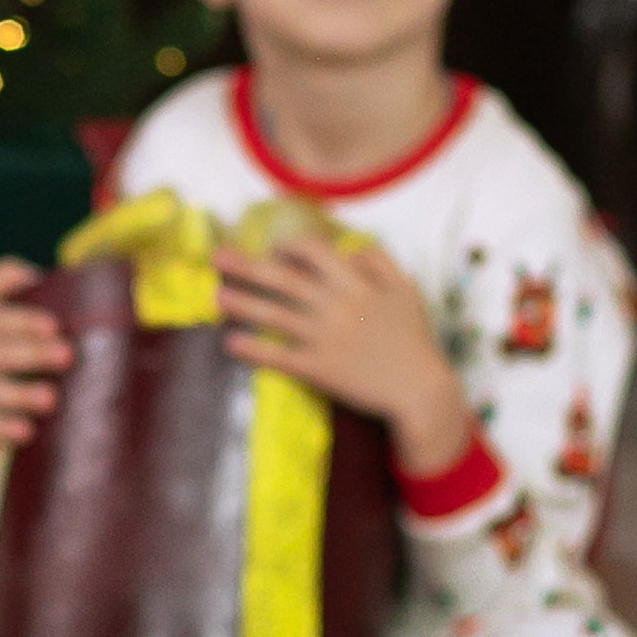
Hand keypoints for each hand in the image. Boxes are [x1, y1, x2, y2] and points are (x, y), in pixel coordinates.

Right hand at [0, 257, 72, 448]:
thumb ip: (3, 276)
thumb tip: (36, 275)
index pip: (3, 319)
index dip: (27, 322)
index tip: (53, 325)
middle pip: (5, 353)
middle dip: (36, 355)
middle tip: (67, 356)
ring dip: (23, 395)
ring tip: (51, 398)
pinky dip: (4, 428)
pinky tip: (27, 432)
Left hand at [215, 238, 472, 475]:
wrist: (420, 391)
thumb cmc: (415, 340)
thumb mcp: (406, 290)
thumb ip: (380, 262)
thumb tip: (349, 249)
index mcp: (356, 284)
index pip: (313, 253)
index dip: (288, 246)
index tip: (272, 249)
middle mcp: (335, 307)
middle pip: (283, 279)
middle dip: (247, 266)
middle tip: (217, 256)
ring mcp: (324, 338)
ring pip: (275, 315)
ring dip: (243, 304)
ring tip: (217, 296)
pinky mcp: (318, 369)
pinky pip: (279, 357)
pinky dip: (254, 350)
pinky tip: (231, 344)